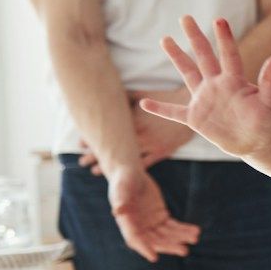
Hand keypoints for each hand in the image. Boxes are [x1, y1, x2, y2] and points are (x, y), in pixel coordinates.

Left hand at [78, 89, 193, 174]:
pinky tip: (120, 176)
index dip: (93, 137)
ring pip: (126, 158)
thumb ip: (127, 96)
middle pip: (114, 147)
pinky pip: (145, 163)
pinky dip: (132, 170)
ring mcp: (151, 144)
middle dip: (95, 155)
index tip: (80, 143)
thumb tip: (110, 94)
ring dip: (109, 165)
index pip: (108, 131)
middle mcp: (140, 134)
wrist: (190, 108)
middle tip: (81, 161)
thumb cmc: (166, 99)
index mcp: (133, 119)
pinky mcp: (162, 151)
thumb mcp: (144, 95)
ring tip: (94, 171)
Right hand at [107, 164, 199, 261]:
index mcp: (126, 222)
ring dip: (180, 237)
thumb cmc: (124, 179)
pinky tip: (195, 230)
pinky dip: (183, 229)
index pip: (134, 239)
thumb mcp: (122, 187)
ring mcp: (150, 223)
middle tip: (184, 250)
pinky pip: (173, 226)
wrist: (130, 173)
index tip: (154, 257)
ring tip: (195, 237)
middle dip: (169, 245)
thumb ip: (121, 199)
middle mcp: (138, 226)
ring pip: (166, 235)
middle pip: (154, 240)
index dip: (144, 248)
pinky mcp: (160, 216)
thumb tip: (118, 211)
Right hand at [141, 16, 270, 158]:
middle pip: (204, 57)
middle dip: (195, 38)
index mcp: (235, 82)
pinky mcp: (196, 118)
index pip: (229, 55)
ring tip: (166, 39)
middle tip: (185, 18)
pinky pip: (173, 113)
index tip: (219, 20)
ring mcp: (204, 100)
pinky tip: (144, 102)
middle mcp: (217, 85)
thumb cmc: (266, 122)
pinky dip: (160, 109)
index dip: (224, 38)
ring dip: (177, 57)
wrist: (256, 141)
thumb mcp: (270, 102)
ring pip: (187, 74)